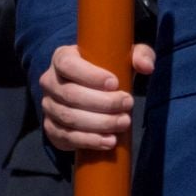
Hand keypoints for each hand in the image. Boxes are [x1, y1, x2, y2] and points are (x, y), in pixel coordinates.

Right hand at [39, 43, 154, 152]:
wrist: (91, 91)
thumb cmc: (108, 68)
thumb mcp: (125, 56)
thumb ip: (139, 54)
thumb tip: (147, 67)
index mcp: (62, 57)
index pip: (68, 64)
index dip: (90, 75)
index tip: (115, 83)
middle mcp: (50, 81)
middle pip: (71, 94)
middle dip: (103, 103)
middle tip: (127, 104)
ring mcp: (48, 106)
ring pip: (69, 118)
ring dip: (99, 123)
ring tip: (124, 122)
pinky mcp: (52, 128)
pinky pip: (66, 137)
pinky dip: (89, 141)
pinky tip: (109, 141)